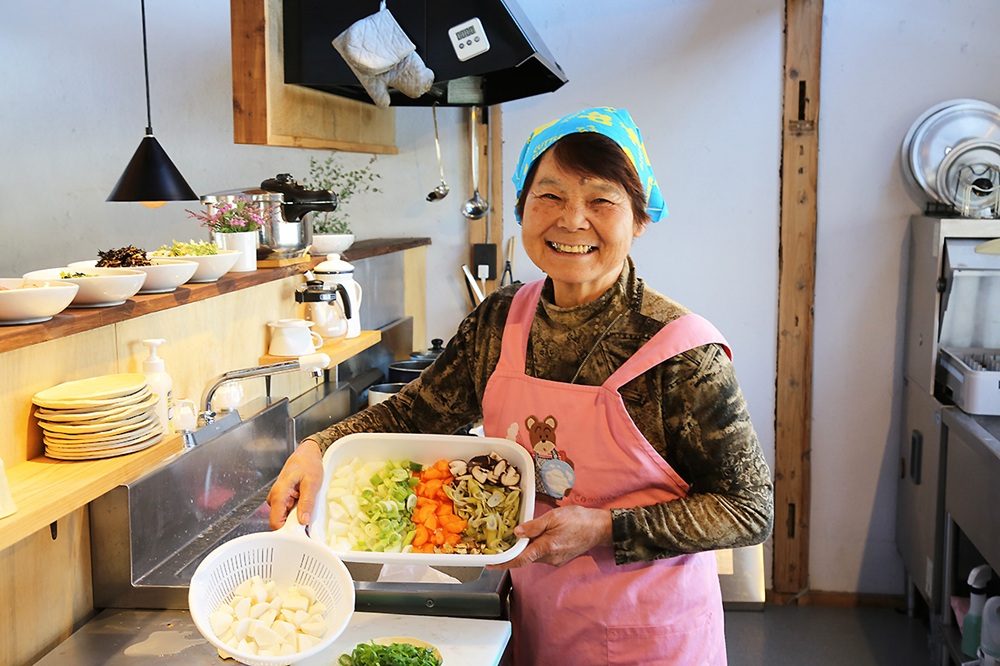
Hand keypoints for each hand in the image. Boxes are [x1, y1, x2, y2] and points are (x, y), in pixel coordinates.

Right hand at [267, 439, 322, 529]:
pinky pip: (288, 511)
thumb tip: (303, 521)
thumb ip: (307, 502)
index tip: (300, 534)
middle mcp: (274, 498)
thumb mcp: (312, 483)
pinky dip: (297, 511)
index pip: (275, 523)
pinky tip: (305, 503)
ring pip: (284, 517)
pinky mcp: (283, 498)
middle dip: (293, 525)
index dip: (287, 531)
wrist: (307, 453)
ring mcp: (278, 498)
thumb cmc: (308, 464)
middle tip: (308, 519)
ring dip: (296, 517)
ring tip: (308, 506)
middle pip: (279, 522)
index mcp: (278, 494)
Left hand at [490, 505, 611, 568]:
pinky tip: (534, 537)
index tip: (489, 564)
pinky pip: (542, 554)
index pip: (520, 559)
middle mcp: (550, 558)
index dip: (503, 563)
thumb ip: (534, 526)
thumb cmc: (579, 520)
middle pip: (525, 558)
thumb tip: (516, 533)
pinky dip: (534, 548)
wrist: (600, 528)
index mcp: (547, 548)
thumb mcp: (554, 517)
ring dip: (524, 549)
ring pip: (533, 556)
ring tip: (516, 537)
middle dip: (512, 552)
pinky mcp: (559, 558)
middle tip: (499, 543)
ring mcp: (555, 560)